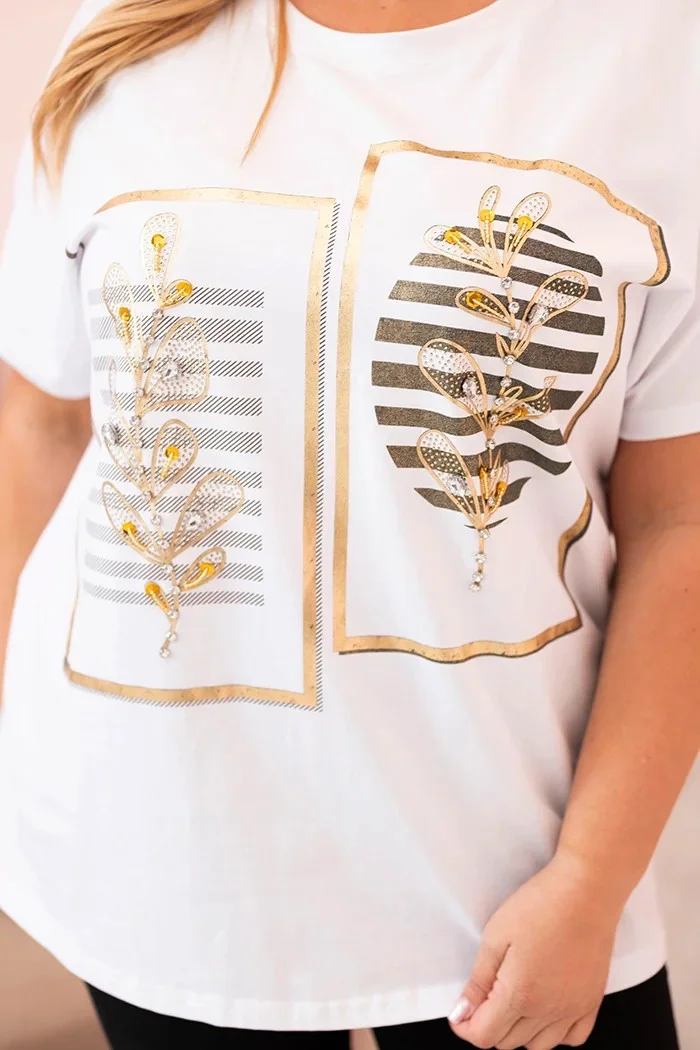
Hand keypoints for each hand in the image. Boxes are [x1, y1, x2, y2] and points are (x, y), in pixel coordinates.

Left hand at [448, 851, 623, 1048]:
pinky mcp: (592, 1002)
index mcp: (520, 995)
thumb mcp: (496, 936)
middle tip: (485, 994)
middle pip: (508, 1042)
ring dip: (519, 1031)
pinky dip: (555, 1033)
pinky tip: (545, 1009)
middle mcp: (549, 1011)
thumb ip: (478, 980)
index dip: (465, 1026)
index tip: (460, 1012)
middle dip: (488, 1024)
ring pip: (538, 1046)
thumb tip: (462, 1013)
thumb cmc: (540, 905)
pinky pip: (572, 1038)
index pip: (484, 1036)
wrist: (586, 891)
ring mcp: (574, 1010)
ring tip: (513, 999)